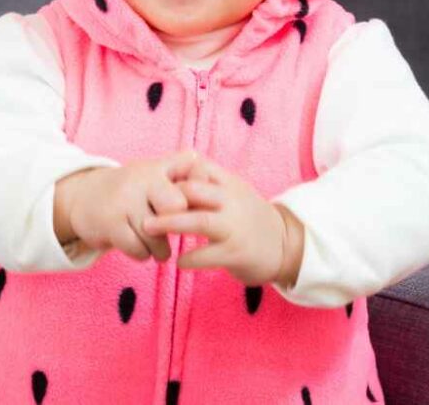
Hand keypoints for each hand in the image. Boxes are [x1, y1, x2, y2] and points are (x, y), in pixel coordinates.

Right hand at [54, 149, 206, 262]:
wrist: (82, 197)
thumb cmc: (131, 190)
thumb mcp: (153, 173)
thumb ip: (181, 171)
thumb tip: (208, 175)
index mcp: (156, 168)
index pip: (191, 179)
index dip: (200, 199)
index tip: (204, 213)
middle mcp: (140, 179)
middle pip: (176, 206)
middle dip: (180, 225)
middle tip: (177, 233)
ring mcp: (124, 200)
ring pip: (157, 235)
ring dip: (160, 248)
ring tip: (157, 246)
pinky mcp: (110, 222)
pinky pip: (139, 248)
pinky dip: (142, 254)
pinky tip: (139, 248)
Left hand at [141, 157, 303, 287]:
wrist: (287, 246)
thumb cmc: (250, 217)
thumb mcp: (234, 193)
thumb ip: (208, 184)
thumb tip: (172, 173)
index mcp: (230, 184)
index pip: (198, 168)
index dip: (172, 172)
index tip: (151, 181)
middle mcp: (232, 201)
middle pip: (194, 190)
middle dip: (166, 196)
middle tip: (141, 204)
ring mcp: (235, 227)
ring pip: (199, 221)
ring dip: (170, 223)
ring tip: (147, 228)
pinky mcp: (236, 253)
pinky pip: (208, 255)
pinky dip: (190, 257)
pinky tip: (177, 261)